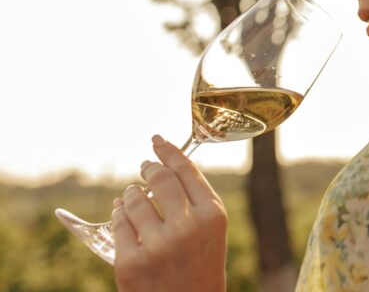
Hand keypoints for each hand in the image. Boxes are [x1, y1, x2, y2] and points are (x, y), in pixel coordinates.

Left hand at [111, 135, 226, 291]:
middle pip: (160, 178)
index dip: (169, 151)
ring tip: (132, 196)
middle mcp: (188, 226)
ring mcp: (158, 245)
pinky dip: (118, 213)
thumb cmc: (200, 265)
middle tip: (144, 166)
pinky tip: (121, 212)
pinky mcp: (131, 262)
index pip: (186, 170)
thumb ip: (195, 200)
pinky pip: (119, 224)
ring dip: (131, 194)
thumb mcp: (210, 231)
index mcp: (212, 215)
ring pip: (134, 199)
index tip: (158, 141)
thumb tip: (165, 166)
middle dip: (149, 168)